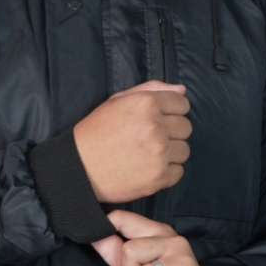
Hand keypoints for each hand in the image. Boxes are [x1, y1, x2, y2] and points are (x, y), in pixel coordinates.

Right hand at [73, 81, 191, 203]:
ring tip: (148, 154)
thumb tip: (183, 89)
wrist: (79, 167)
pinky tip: (148, 169)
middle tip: (150, 139)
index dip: (172, 111)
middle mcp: (155, 126)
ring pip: (185, 150)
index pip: (182, 104)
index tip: (159, 120)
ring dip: (171, 153)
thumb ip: (151, 89)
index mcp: (146, 104)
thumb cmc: (97, 131)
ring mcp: (159, 153)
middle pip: (186, 127)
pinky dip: (167, 172)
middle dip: (172, 132)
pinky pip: (179, 172)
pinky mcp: (159, 177)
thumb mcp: (117, 101)